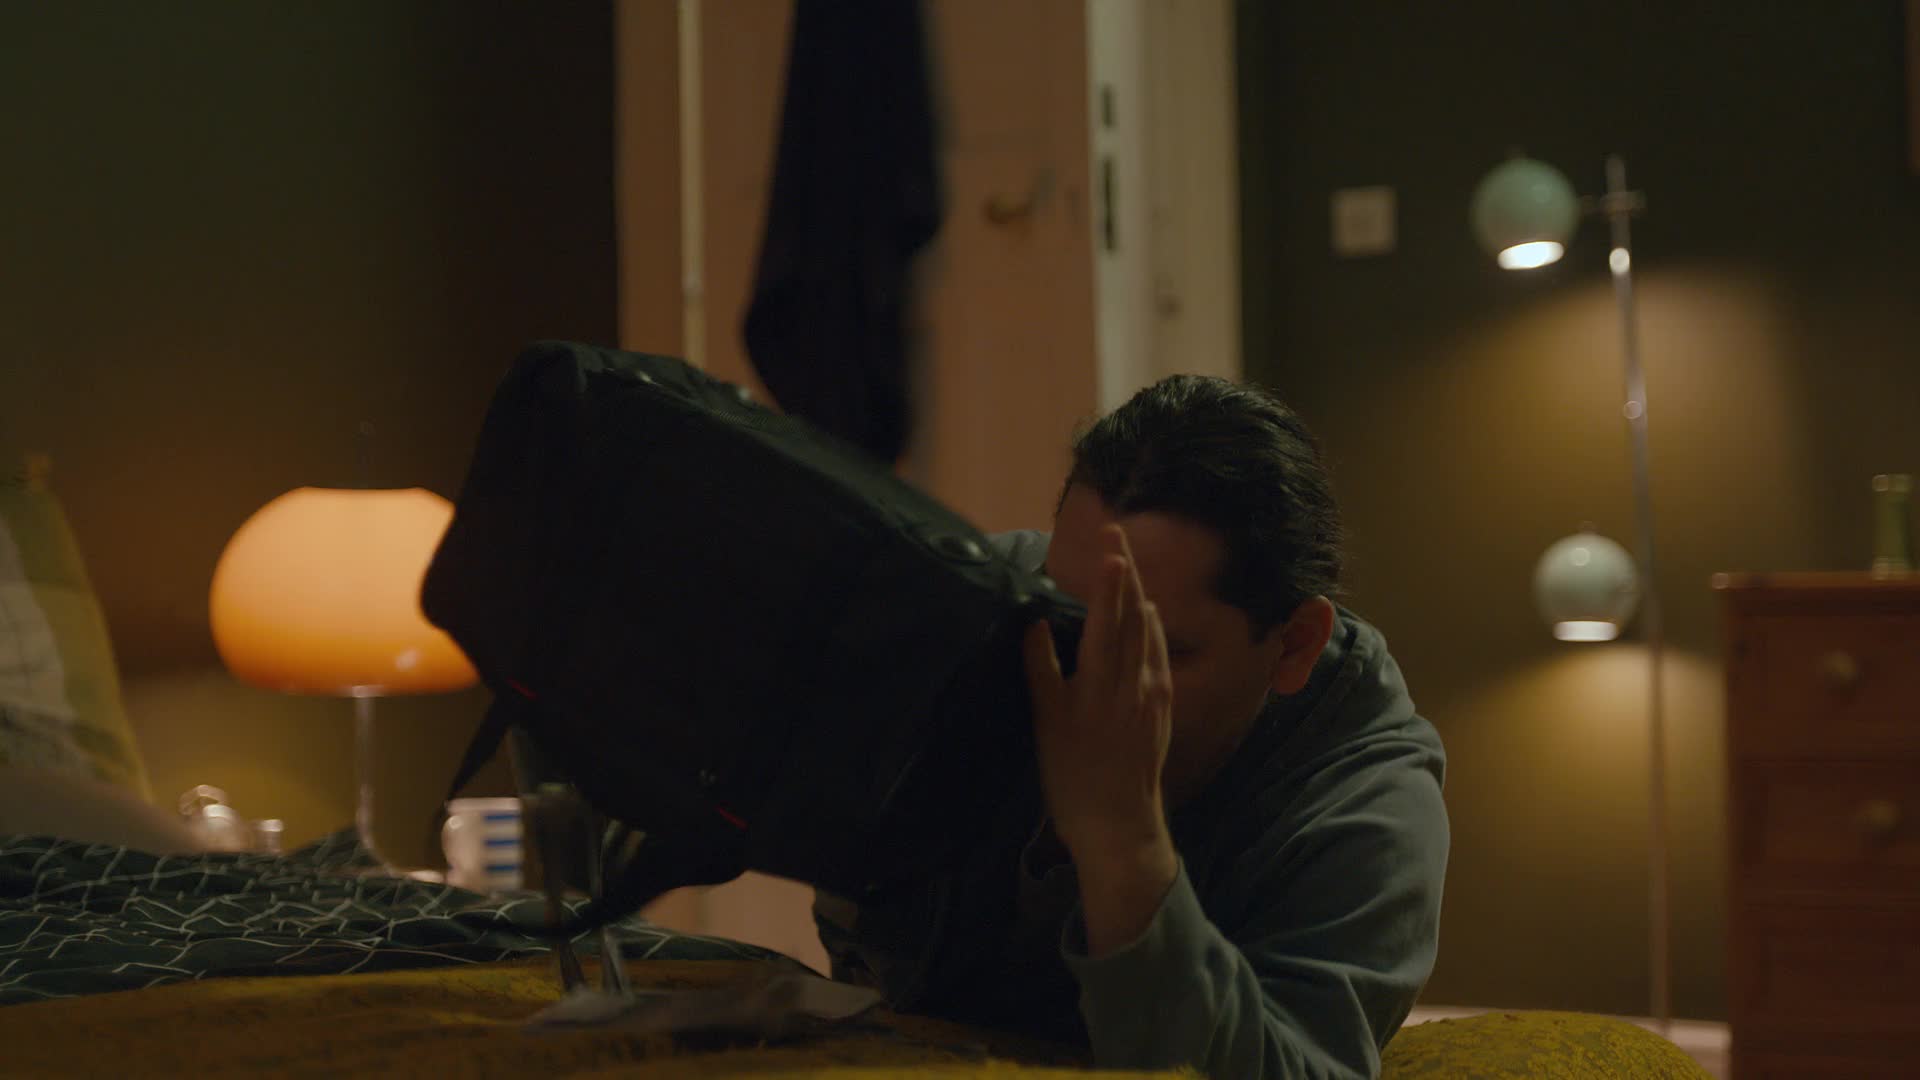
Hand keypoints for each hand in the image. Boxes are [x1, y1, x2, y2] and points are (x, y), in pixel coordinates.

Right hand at [1022, 524, 1175, 873]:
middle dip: (1126, 573)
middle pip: (1133, 615)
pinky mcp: (1162, 710)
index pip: (1108, 618)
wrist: (1119, 825)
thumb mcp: (1047, 726)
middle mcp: (1133, 682)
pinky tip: (1150, 620)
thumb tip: (1035, 624)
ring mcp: (1152, 695)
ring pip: (1150, 633)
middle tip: (1117, 535)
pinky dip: (1154, 630)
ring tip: (1130, 566)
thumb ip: (1042, 671)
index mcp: (1101, 683)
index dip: (1109, 579)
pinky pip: (1161, 657)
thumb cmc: (1072, 779)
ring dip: (1139, 595)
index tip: (1110, 544)